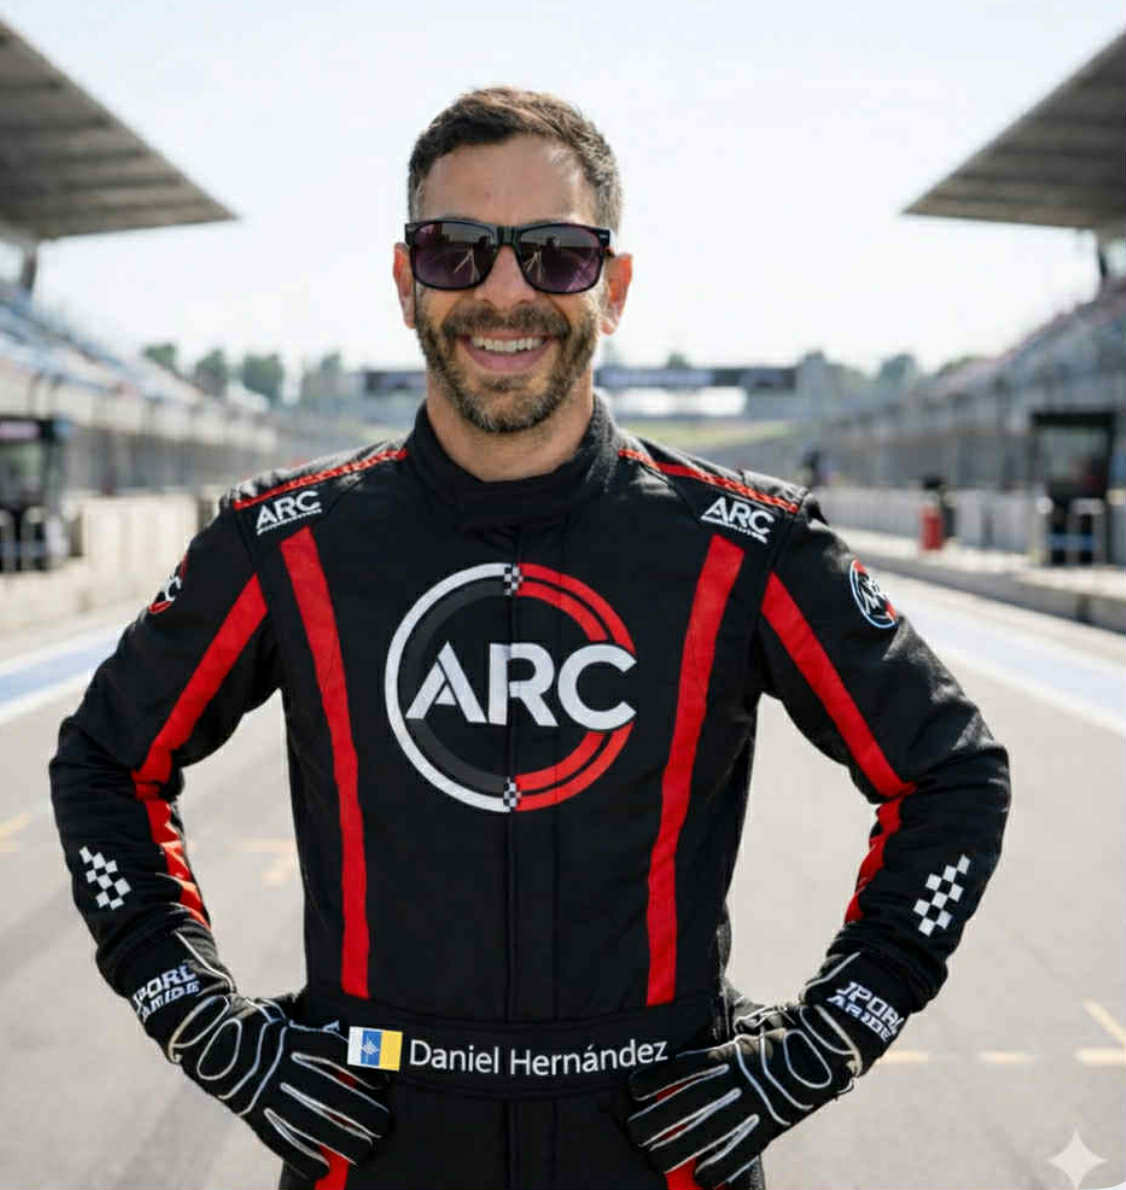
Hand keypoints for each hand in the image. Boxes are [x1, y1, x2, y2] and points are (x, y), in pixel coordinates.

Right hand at [168, 991, 389, 1178]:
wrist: (203, 1034)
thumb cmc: (256, 1017)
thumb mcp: (284, 1006)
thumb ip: (314, 1008)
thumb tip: (347, 1005)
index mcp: (291, 1035)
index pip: (334, 1051)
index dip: (360, 1065)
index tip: (385, 1079)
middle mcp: (279, 1065)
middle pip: (326, 1091)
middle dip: (358, 1110)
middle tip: (383, 1124)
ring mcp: (263, 1092)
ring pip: (306, 1121)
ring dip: (337, 1139)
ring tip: (364, 1152)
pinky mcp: (250, 1113)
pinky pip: (276, 1139)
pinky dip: (299, 1156)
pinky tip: (322, 1170)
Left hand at [627, 1002, 857, 1187]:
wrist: (823, 1046)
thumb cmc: (773, 1026)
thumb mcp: (742, 1012)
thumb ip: (715, 1007)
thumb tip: (693, 980)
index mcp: (728, 1051)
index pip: (685, 1066)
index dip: (658, 1078)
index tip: (633, 1088)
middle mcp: (737, 1079)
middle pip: (690, 1103)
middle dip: (658, 1120)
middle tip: (633, 1133)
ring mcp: (754, 1104)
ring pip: (710, 1132)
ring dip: (680, 1149)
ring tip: (655, 1160)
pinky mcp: (770, 1126)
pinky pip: (743, 1152)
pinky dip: (723, 1169)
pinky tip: (703, 1180)